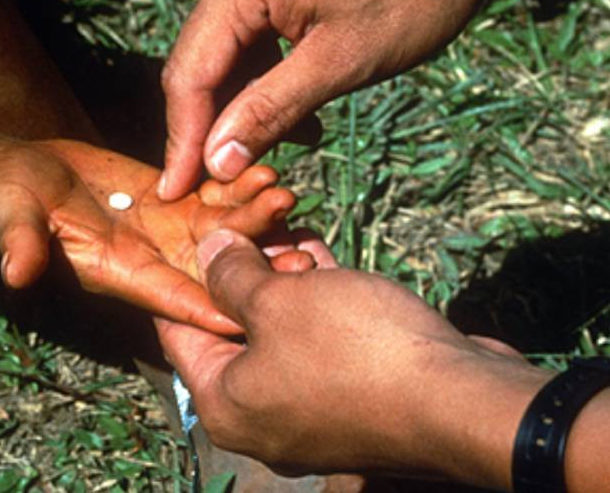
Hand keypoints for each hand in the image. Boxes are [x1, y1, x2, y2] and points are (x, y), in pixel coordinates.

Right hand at [0, 139, 309, 333]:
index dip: (212, 306)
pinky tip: (269, 170)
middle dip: (254, 263)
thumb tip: (14, 274)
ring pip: (221, 231)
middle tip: (295, 249)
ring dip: (255, 219)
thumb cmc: (7, 198)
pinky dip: (240, 188)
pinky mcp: (170, 197)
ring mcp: (164, 228)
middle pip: (213, 268)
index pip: (172, 297)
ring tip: (285, 195)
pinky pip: (212, 197)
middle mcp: (151, 258)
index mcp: (119, 273)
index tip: (256, 312)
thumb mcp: (11, 217)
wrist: (20, 172)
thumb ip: (19, 243)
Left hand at [156, 229, 540, 479]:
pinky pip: (320, 344)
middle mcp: (261, 420)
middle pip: (232, 331)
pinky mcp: (354, 402)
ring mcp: (310, 415)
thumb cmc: (353, 349)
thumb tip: (206, 250)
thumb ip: (231, 274)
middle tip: (246, 221)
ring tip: (283, 224)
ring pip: (280, 332)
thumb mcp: (277, 298)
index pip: (179, 333)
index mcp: (226, 406)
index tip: (190, 231)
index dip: (184, 275)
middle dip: (242, 271)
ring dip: (284, 278)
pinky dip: (318, 301)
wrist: (462, 400)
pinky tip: (321, 252)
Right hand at [159, 0, 523, 197]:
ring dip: (245, 100)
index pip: (190, 73)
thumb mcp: (342, 63)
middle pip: (201, 58)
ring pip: (227, 46)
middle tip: (222, 185)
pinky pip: (250, 25)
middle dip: (212, 124)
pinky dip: (266, 69)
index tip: (176, 194)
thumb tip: (215, 163)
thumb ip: (270, 112)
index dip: (182, 140)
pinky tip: (297, 106)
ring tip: (283, 147)